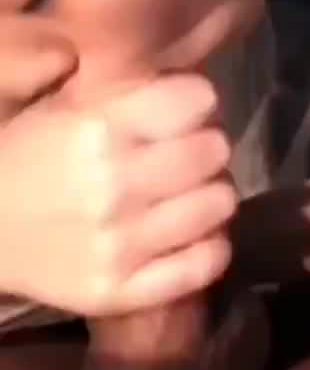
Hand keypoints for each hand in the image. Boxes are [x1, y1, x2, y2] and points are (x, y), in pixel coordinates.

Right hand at [0, 20, 234, 316]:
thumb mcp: (67, 104)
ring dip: (209, 193)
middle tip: (187, 153)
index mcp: (98, 127)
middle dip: (205, 145)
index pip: (198, 100)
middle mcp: (113, 184)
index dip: (196, 101)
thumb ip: (126, 85)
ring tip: (186, 193)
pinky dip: (208, 244)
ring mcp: (119, 243)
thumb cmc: (30, 156)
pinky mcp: (121, 291)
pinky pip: (207, 262)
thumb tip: (189, 77)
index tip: (185, 110)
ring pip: (220, 202)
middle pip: (215, 149)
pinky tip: (189, 233)